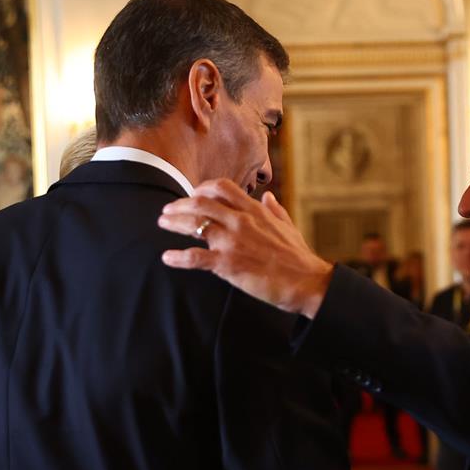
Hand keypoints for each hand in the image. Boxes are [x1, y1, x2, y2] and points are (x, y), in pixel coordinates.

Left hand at [158, 181, 333, 316]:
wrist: (306, 282)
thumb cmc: (299, 257)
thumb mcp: (288, 226)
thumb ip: (275, 209)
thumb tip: (268, 196)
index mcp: (255, 211)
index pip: (221, 187)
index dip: (202, 188)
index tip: (193, 195)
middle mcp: (241, 221)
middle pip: (201, 202)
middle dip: (180, 204)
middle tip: (168, 211)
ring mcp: (233, 242)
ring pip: (194, 224)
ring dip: (174, 222)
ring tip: (162, 224)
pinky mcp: (228, 264)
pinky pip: (195, 257)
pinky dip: (178, 257)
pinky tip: (167, 258)